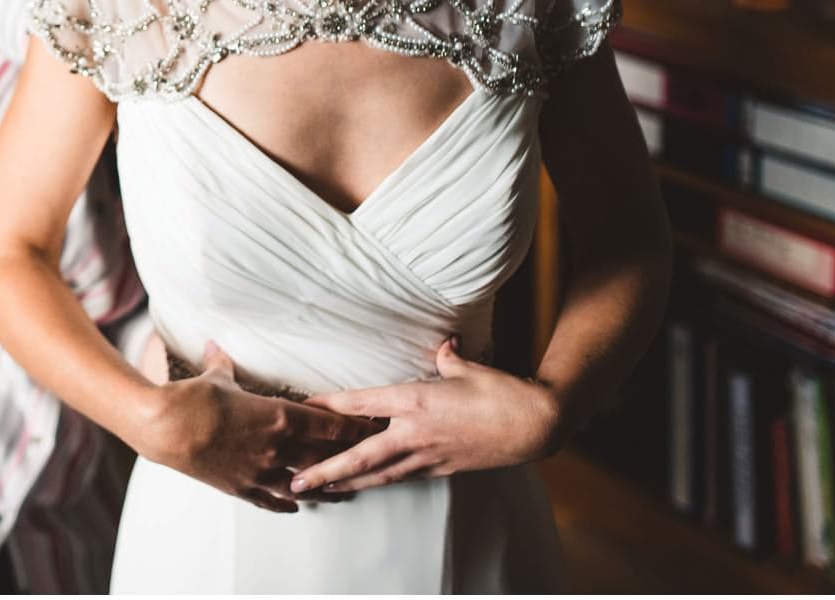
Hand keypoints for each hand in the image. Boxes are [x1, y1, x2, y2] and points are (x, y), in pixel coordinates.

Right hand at [138, 342, 378, 513]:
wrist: (166, 427)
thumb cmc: (194, 398)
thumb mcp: (217, 377)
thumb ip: (224, 365)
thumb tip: (217, 347)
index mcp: (279, 416)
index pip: (330, 425)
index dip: (356, 427)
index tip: (374, 427)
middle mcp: (278, 447)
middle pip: (326, 457)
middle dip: (351, 458)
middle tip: (373, 460)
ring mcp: (261, 471)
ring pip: (305, 484)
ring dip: (327, 488)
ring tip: (343, 492)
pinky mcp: (242, 488)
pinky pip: (272, 500)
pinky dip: (287, 503)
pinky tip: (297, 506)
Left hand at [289, 338, 562, 495]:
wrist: (538, 426)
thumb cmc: (504, 392)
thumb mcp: (469, 366)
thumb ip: (447, 356)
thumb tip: (444, 344)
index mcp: (416, 401)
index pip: (361, 404)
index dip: (329, 407)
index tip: (302, 410)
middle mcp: (416, 432)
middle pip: (360, 454)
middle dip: (326, 469)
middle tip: (296, 480)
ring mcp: (429, 455)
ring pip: (379, 473)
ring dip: (347, 482)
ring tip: (320, 490)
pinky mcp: (443, 469)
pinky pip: (402, 476)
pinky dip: (380, 481)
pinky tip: (365, 484)